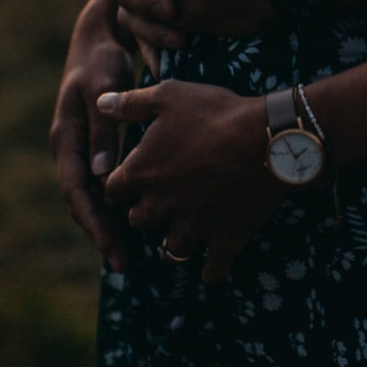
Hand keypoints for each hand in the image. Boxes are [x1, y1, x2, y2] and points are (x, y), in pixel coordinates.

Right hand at [47, 0, 136, 273]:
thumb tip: (103, 175)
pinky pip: (101, 186)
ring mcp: (79, 151)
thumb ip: (103, 128)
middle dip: (101, 234)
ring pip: (91, 199)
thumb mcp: (102, 86)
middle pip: (82, 203)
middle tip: (125, 265)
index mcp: (65, 137)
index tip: (114, 250)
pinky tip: (135, 224)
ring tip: (130, 256)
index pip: (77, 192)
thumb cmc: (101, 60)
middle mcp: (68, 149)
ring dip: (107, 226)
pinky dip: (114, 207)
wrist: (97, 39)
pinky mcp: (93, 149)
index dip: (95, 224)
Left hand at [97, 79, 285, 283]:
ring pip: (170, 250)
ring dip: (172, 245)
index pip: (113, 189)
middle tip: (157, 207)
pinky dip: (211, 270)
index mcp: (141, 173)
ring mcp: (192, 227)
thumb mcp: (169, 96)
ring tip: (178, 241)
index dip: (121, 185)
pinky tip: (212, 270)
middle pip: (139, 221)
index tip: (129, 183)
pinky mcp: (224, 240)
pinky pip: (213, 268)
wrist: (266, 139)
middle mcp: (160, 206)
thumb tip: (100, 102)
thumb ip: (130, 103)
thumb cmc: (216, 113)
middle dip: (145, 214)